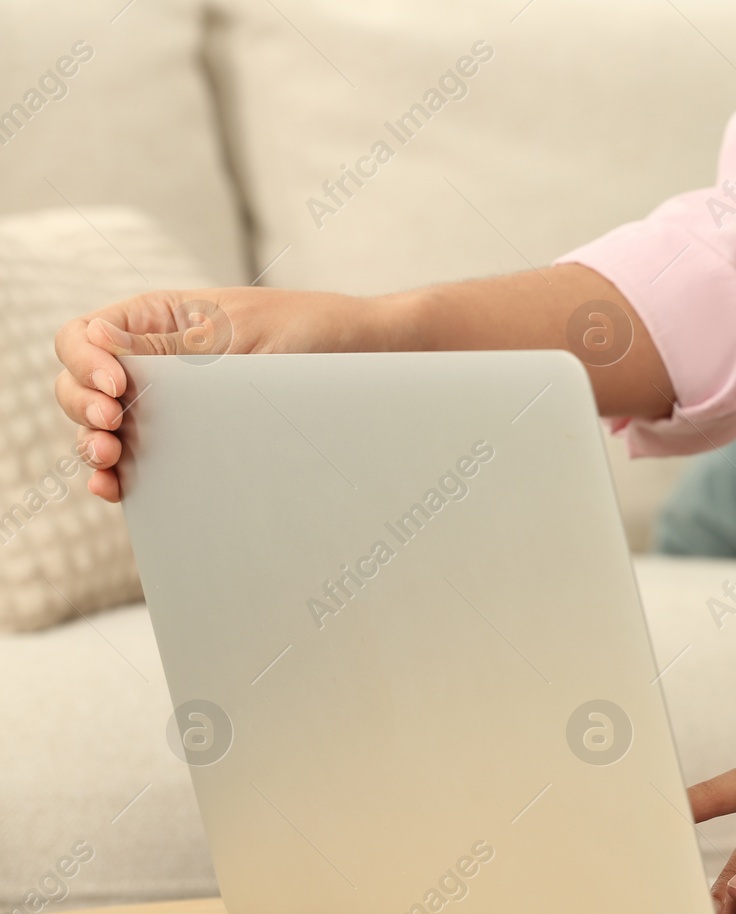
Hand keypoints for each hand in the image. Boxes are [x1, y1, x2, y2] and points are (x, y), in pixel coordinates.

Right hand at [55, 287, 397, 500]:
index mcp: (159, 318)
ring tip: (109, 458)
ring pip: (102, 425)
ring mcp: (171, 403)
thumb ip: (173, 346)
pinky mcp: (193, 440)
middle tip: (111, 426)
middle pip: (81, 383)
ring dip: (93, 443)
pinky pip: (140, 456)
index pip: (85, 336)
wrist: (370, 360)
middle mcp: (156, 360)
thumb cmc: (312, 331)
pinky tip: (118, 486)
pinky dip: (119, 473)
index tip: (116, 387)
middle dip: (82, 406)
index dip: (84, 361)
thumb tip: (98, 341)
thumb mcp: (240, 334)